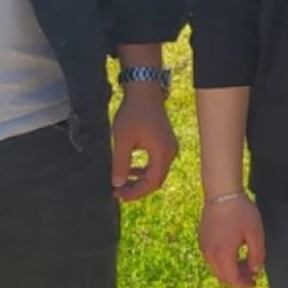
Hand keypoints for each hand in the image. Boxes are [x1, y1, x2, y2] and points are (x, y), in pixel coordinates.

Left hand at [110, 85, 176, 201]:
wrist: (145, 93)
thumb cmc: (133, 114)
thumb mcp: (122, 140)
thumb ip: (120, 163)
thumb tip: (117, 184)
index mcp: (162, 153)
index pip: (151, 182)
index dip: (134, 192)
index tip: (116, 194)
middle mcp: (171, 152)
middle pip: (156, 180)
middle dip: (137, 189)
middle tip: (117, 192)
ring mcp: (170, 147)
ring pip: (157, 173)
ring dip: (140, 180)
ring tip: (121, 183)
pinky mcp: (166, 143)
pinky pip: (157, 164)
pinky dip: (145, 170)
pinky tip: (131, 170)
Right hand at [199, 197, 265, 287]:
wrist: (222, 193)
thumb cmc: (241, 212)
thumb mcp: (255, 233)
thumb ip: (257, 254)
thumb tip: (256, 270)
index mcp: (223, 254)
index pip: (232, 279)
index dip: (243, 285)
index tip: (254, 284)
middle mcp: (209, 254)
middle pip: (222, 277)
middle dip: (238, 280)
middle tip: (252, 276)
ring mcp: (204, 247)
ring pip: (217, 268)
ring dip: (231, 270)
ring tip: (246, 263)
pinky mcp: (202, 240)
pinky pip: (212, 258)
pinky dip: (224, 262)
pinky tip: (235, 254)